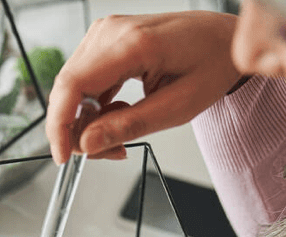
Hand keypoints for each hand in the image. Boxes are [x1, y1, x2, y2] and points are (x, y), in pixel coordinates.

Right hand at [45, 11, 241, 163]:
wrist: (225, 39)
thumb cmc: (212, 64)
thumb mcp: (178, 107)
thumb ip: (129, 126)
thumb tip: (87, 144)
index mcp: (133, 43)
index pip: (73, 85)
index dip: (60, 125)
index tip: (63, 156)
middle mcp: (112, 31)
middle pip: (67, 88)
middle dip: (76, 129)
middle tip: (108, 152)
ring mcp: (106, 32)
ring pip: (72, 87)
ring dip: (86, 120)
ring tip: (120, 135)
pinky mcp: (105, 40)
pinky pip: (83, 80)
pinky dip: (93, 107)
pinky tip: (118, 115)